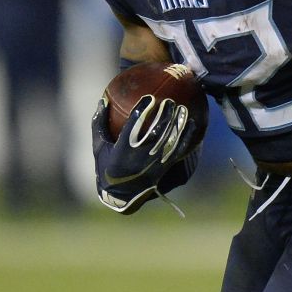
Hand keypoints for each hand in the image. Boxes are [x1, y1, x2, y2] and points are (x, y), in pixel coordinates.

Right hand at [92, 95, 200, 213]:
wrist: (120, 193)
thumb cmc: (106, 165)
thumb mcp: (98, 145)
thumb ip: (99, 123)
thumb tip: (102, 100)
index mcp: (122, 150)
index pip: (133, 126)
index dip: (142, 111)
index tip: (149, 98)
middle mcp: (140, 156)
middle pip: (155, 133)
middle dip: (164, 116)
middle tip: (169, 101)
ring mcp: (154, 162)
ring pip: (169, 141)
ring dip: (177, 124)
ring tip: (183, 108)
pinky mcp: (164, 167)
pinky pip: (179, 150)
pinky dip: (187, 136)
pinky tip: (193, 123)